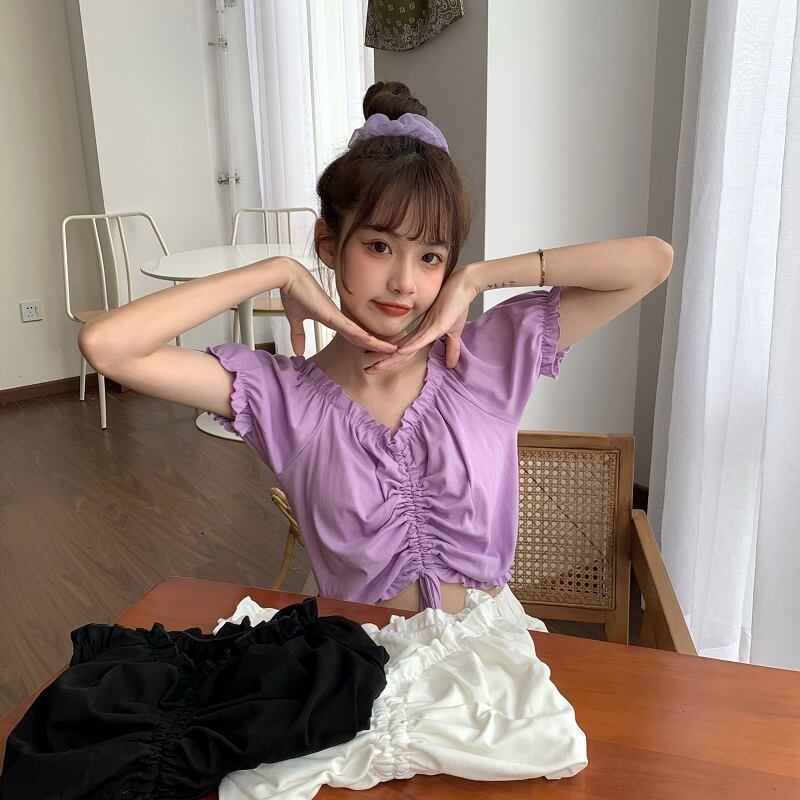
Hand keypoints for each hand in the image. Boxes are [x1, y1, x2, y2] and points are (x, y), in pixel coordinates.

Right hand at [278, 259, 397, 356]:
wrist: (288, 277)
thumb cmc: (293, 292)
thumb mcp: (296, 320)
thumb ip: (298, 336)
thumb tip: (298, 352)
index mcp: (333, 319)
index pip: (353, 336)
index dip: (365, 345)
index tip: (376, 353)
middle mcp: (339, 318)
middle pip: (362, 336)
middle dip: (377, 346)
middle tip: (393, 354)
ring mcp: (338, 316)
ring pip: (362, 334)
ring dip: (377, 344)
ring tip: (393, 351)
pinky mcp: (332, 315)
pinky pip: (351, 329)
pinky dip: (363, 337)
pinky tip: (375, 343)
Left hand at [365, 266, 480, 371]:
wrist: (464, 285)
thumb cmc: (457, 304)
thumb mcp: (454, 332)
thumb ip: (451, 348)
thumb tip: (451, 365)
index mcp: (422, 333)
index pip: (402, 350)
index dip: (390, 359)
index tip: (375, 365)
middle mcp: (420, 331)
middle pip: (399, 351)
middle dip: (383, 362)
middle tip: (367, 370)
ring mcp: (427, 327)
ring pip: (406, 347)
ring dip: (390, 358)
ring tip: (375, 366)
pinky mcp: (437, 324)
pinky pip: (421, 337)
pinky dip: (411, 346)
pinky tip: (400, 353)